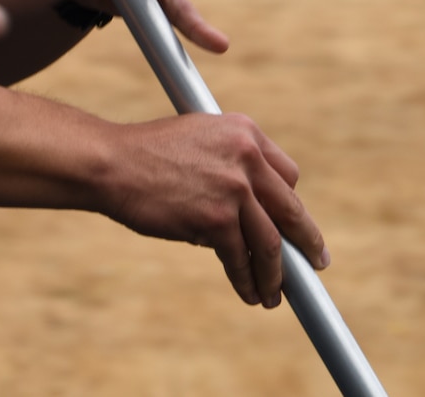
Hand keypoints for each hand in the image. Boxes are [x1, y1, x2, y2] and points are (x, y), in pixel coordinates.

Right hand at [96, 112, 328, 306]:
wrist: (109, 163)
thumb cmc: (144, 154)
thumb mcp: (196, 139)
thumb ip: (228, 163)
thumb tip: (250, 211)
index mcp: (244, 131)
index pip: (287, 174)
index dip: (290, 204)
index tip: (296, 224)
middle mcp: (246, 156)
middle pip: (291, 209)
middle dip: (306, 242)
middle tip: (315, 263)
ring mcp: (234, 189)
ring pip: (271, 242)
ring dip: (276, 274)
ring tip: (274, 293)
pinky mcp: (217, 219)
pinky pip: (241, 258)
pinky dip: (246, 279)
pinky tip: (247, 292)